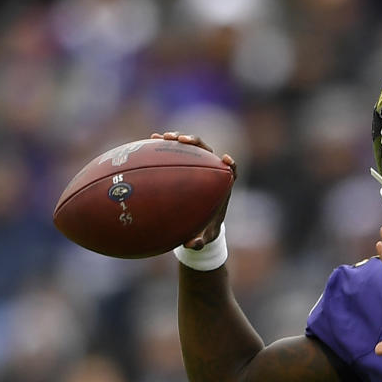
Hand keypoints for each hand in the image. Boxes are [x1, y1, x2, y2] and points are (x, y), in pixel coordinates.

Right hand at [150, 131, 236, 249]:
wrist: (197, 224)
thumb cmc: (204, 230)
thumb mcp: (203, 238)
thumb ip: (200, 241)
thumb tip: (190, 244)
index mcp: (221, 186)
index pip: (231, 170)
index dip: (230, 164)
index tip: (225, 159)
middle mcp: (210, 172)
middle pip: (208, 152)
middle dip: (196, 143)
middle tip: (182, 141)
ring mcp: (196, 166)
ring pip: (190, 147)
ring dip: (178, 139)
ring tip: (163, 137)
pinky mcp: (183, 164)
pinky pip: (174, 152)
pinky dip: (164, 145)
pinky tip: (150, 139)